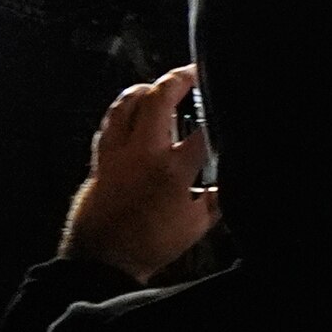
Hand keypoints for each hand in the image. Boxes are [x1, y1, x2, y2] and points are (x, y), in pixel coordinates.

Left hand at [60, 66, 216, 283]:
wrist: (102, 258)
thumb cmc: (149, 244)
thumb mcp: (197, 225)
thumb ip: (217, 198)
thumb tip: (232, 183)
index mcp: (172, 170)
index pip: (202, 129)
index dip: (219, 111)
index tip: (228, 102)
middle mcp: (142, 153)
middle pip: (158, 99)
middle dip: (177, 79)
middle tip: (192, 73)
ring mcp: (116, 153)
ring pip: (125, 105)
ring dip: (145, 89)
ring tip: (158, 85)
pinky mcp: (99, 160)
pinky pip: (110, 123)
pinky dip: (123, 111)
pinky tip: (130, 112)